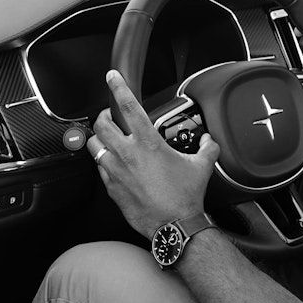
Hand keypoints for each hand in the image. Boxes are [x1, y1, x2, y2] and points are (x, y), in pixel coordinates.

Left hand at [86, 70, 219, 237]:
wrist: (173, 225)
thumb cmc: (185, 197)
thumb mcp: (202, 166)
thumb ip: (207, 147)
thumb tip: (209, 141)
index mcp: (148, 142)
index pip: (128, 106)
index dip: (118, 87)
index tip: (112, 77)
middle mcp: (127, 153)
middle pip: (101, 123)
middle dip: (103, 115)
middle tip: (109, 115)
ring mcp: (115, 171)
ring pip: (93, 144)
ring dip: (98, 138)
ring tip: (107, 138)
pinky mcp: (110, 187)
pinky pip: (99, 168)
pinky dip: (103, 162)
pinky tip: (113, 164)